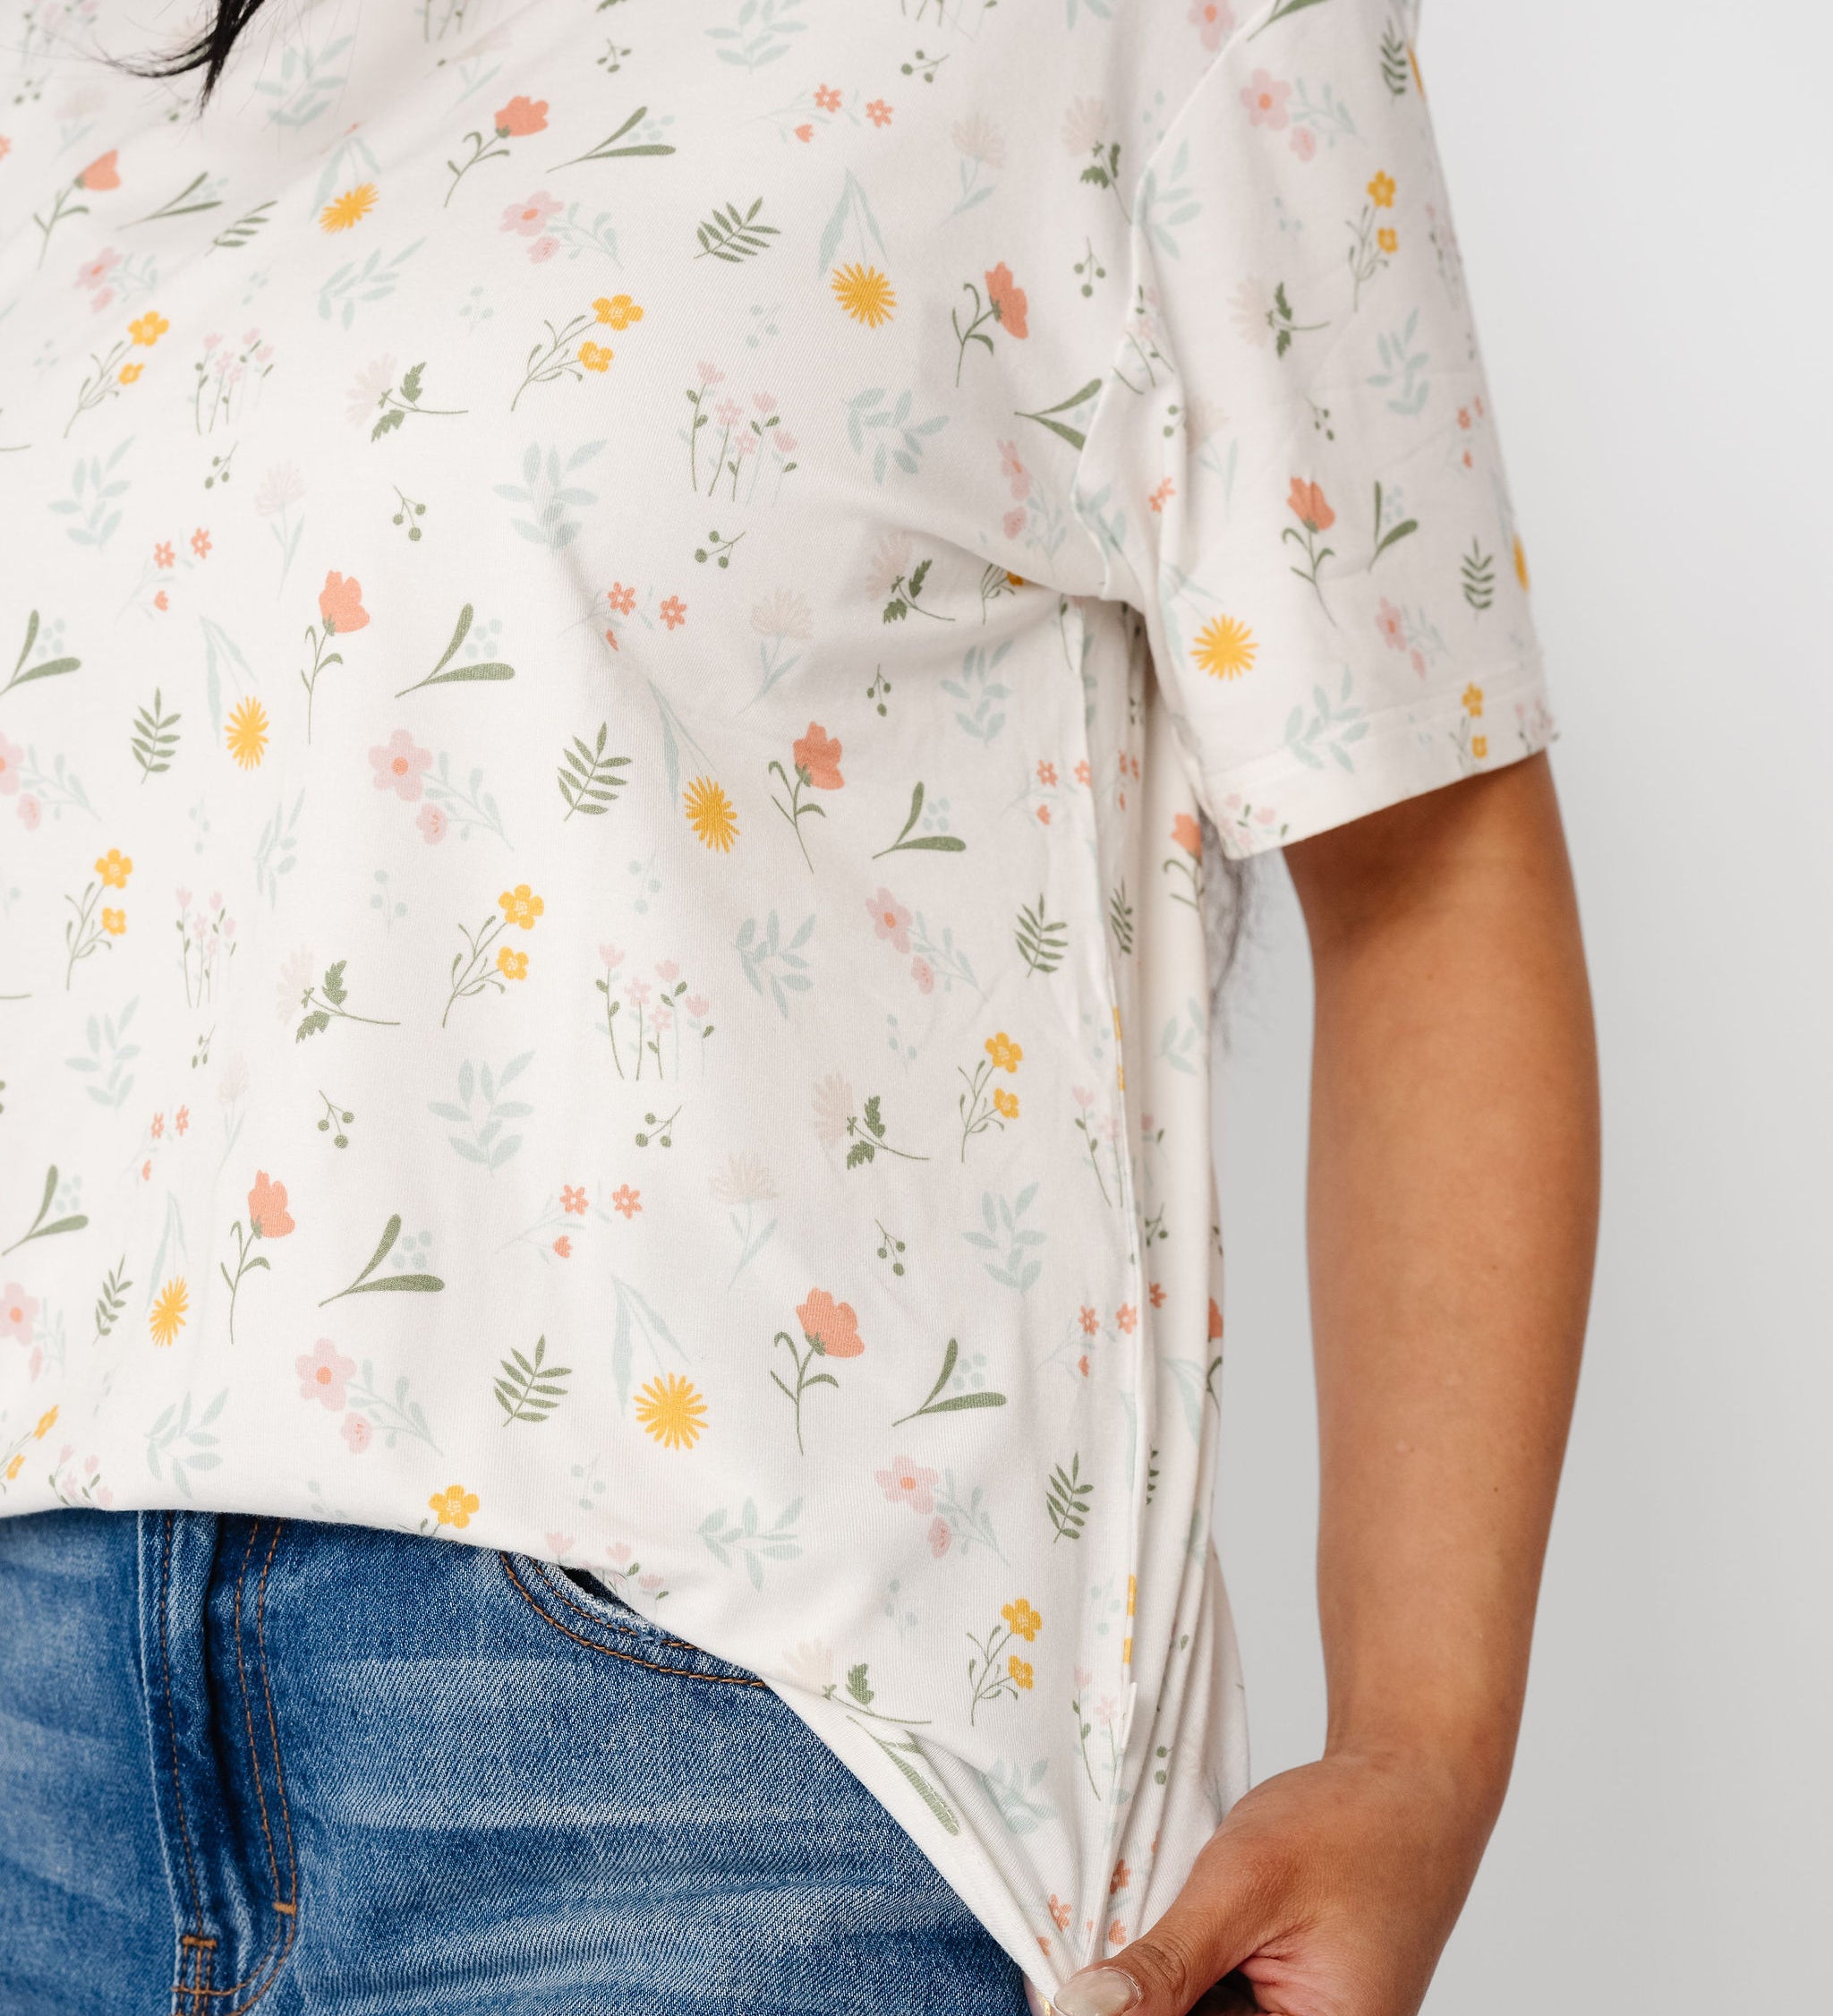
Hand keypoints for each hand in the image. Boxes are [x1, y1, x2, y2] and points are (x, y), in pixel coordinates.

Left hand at [1048, 1745, 1502, 2015]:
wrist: (1413, 1786)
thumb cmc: (1354, 1828)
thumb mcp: (1246, 1886)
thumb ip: (1167, 1962)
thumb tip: (1081, 2013)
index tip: (1065, 1992)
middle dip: (1139, 1996)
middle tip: (1084, 1956)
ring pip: (1187, 2013)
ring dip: (1152, 1982)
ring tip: (1143, 1918)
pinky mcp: (1275, 2006)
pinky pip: (1206, 1999)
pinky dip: (1176, 1967)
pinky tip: (1161, 1921)